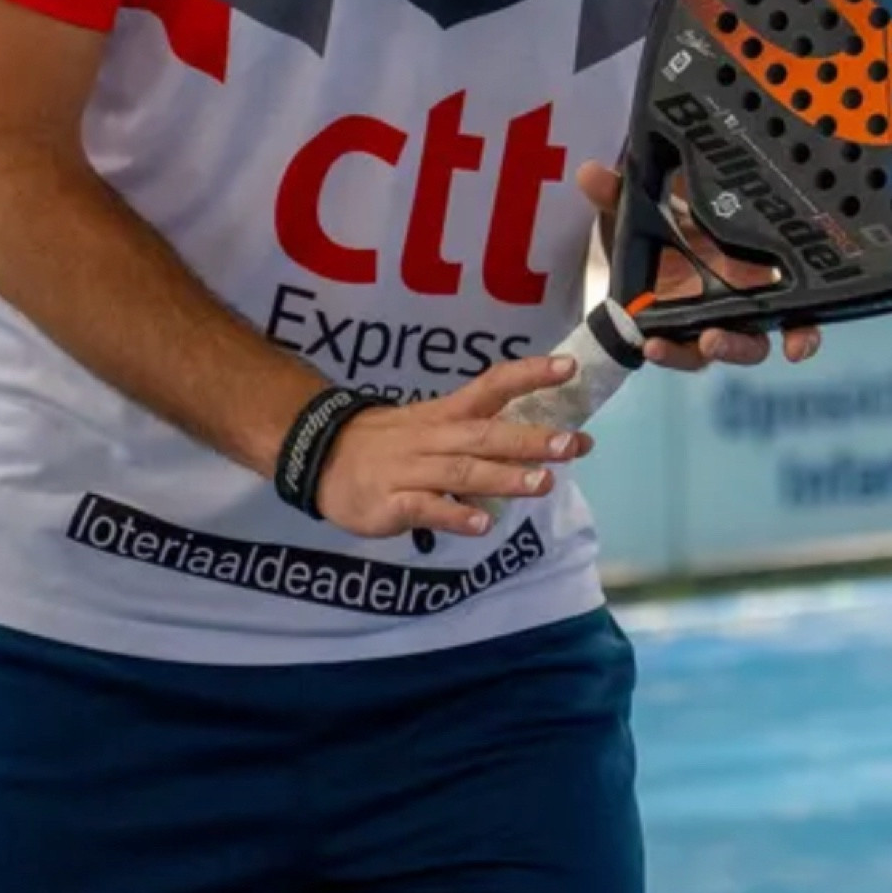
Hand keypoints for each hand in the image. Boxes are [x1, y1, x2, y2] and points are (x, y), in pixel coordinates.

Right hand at [313, 356, 592, 541]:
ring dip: (503, 477)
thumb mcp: (434, 425)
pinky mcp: (390, 503)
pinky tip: (481, 525)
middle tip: (571, 444)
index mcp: (446, 414)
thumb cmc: (391, 443)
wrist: (320, 457)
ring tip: (543, 483)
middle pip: (485, 435)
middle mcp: (433, 437)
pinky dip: (453, 516)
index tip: (568, 367)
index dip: (529, 375)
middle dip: (529, 440)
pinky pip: (425, 509)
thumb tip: (545, 440)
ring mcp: (410, 470)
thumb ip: (483, 434)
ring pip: (461, 472)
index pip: (492, 385)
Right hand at [577, 161, 821, 374]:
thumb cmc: (682, 213)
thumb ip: (618, 194)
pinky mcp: (789, 294)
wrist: (714, 198)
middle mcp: (719, 310)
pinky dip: (801, 338)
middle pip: (714, 346)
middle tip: (702, 340)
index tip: (651, 345)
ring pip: (750, 343)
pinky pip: (799, 323)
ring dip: (737, 348)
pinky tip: (798, 346)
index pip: (676, 339)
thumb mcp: (647, 204)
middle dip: (703, 351)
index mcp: (684, 300)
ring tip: (722, 338)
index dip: (670, 351)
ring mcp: (753, 305)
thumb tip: (588, 173)